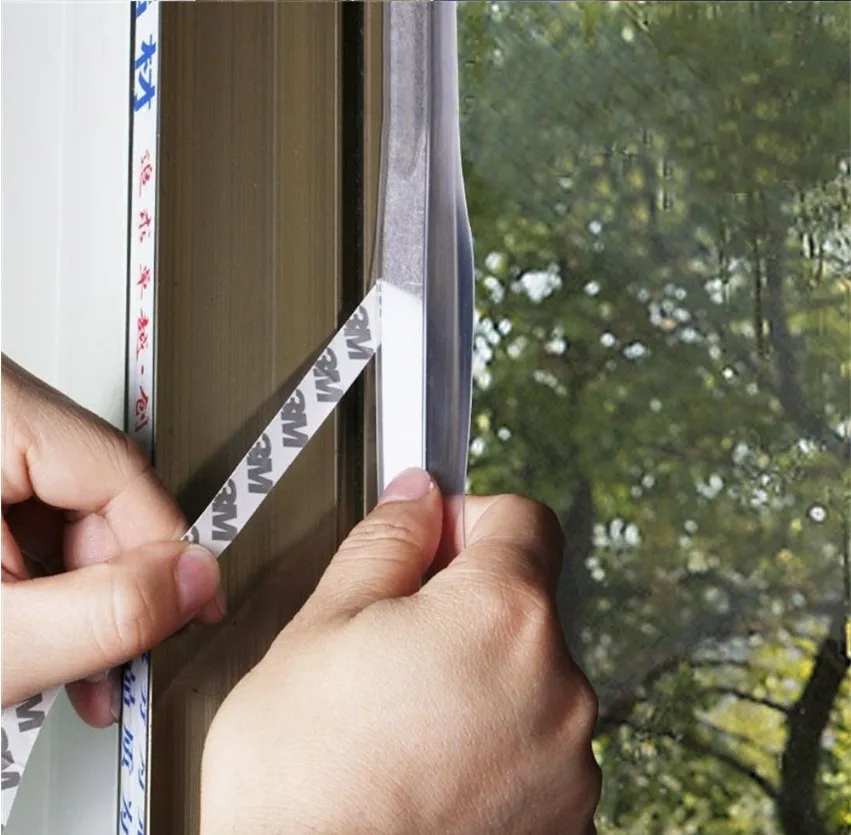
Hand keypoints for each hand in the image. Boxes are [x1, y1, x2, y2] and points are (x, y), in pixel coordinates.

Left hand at [1, 355, 224, 726]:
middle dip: (108, 589)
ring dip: (73, 591)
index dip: (165, 554)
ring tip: (66, 664)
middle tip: (111, 659)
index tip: (188, 609)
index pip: (121, 474)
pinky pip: (22, 511)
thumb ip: (107, 611)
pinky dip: (35, 574)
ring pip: (60, 509)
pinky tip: (33, 626)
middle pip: (94, 495)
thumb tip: (199, 582)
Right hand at [201, 468, 599, 834]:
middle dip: (462, 607)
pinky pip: (533, 746)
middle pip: (522, 602)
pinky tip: (428, 770)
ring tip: (401, 724)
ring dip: (476, 679)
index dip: (469, 519)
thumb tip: (416, 497)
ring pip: (524, 676)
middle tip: (389, 649)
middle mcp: (558, 687)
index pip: (522, 519)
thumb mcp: (320, 629)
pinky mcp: (565, 819)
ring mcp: (569, 762)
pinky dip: (492, 743)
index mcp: (503, 618)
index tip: (432, 543)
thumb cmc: (303, 788)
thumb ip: (384, 544)